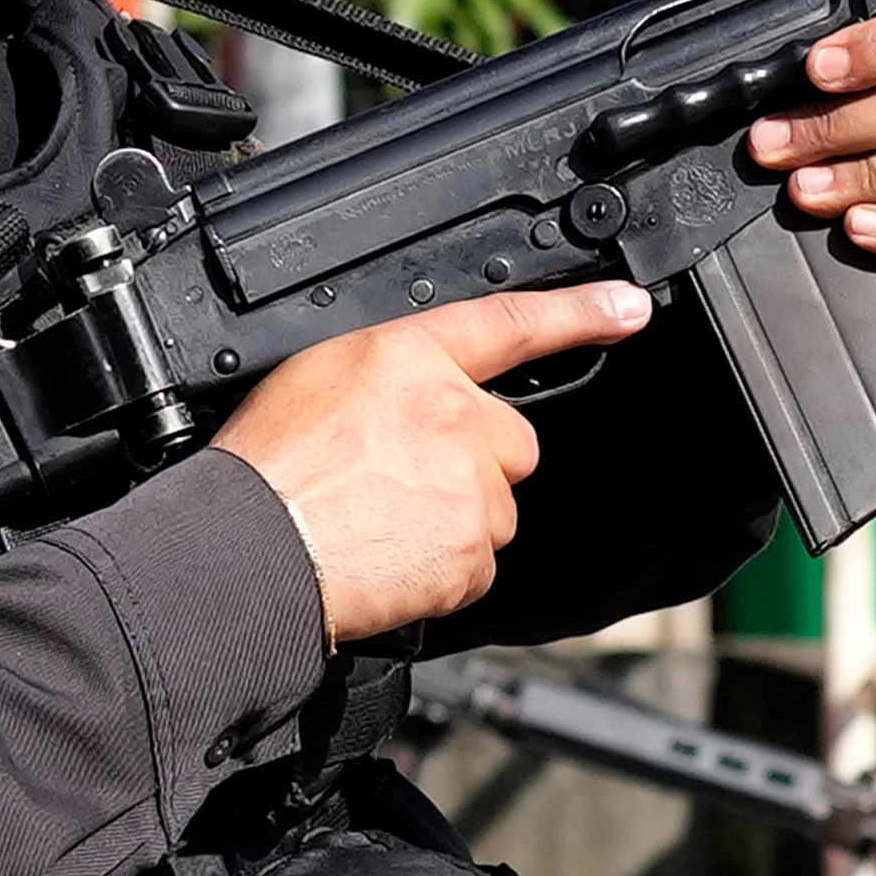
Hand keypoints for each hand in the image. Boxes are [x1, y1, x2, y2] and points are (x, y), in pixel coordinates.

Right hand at [233, 282, 647, 644]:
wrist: (248, 550)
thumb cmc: (267, 467)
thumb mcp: (317, 375)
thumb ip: (394, 375)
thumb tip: (421, 390)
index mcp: (410, 359)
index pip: (510, 324)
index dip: (577, 314)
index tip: (627, 309)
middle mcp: (452, 415)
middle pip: (508, 439)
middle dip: (474, 460)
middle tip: (400, 478)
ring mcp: (469, 486)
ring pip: (492, 504)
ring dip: (455, 516)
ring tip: (380, 520)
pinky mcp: (472, 551)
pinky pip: (477, 560)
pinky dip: (443, 566)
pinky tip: (390, 555)